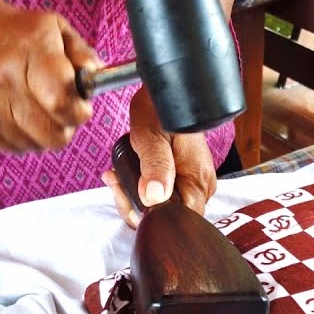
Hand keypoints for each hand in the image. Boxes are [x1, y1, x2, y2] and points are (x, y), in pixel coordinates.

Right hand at [0, 0, 102, 153]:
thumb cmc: (17, 32)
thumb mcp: (56, 29)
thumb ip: (83, 54)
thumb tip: (97, 81)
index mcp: (31, 51)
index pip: (60, 100)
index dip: (78, 112)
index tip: (81, 108)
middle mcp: (5, 79)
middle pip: (49, 132)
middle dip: (64, 128)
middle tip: (62, 113)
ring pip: (32, 144)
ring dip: (42, 134)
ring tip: (39, 112)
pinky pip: (11, 148)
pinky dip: (22, 139)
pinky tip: (22, 119)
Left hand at [101, 88, 217, 228]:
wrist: (164, 93)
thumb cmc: (160, 110)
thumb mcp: (152, 138)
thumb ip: (155, 167)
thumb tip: (155, 198)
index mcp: (198, 181)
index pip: (179, 221)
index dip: (150, 217)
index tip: (126, 196)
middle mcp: (200, 187)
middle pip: (166, 217)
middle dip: (134, 204)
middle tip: (114, 182)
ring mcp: (191, 183)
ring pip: (158, 207)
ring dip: (131, 195)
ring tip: (113, 175)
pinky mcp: (180, 178)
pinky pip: (157, 194)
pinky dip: (136, 187)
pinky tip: (120, 173)